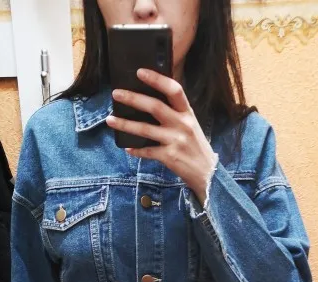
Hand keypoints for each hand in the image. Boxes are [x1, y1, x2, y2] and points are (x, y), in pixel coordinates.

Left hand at [106, 69, 216, 204]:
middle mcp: (182, 124)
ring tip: (110, 120)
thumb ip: (175, 113)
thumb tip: (150, 101)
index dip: (157, 79)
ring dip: (125, 124)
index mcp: (187, 113)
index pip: (174, 89)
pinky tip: (127, 148)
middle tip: (116, 93)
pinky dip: (136, 150)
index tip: (140, 72)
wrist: (208, 172)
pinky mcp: (170, 157)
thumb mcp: (190, 124)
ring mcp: (175, 141)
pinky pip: (148, 152)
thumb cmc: (195, 146)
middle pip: (155, 106)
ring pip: (146, 129)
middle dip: (133, 98)